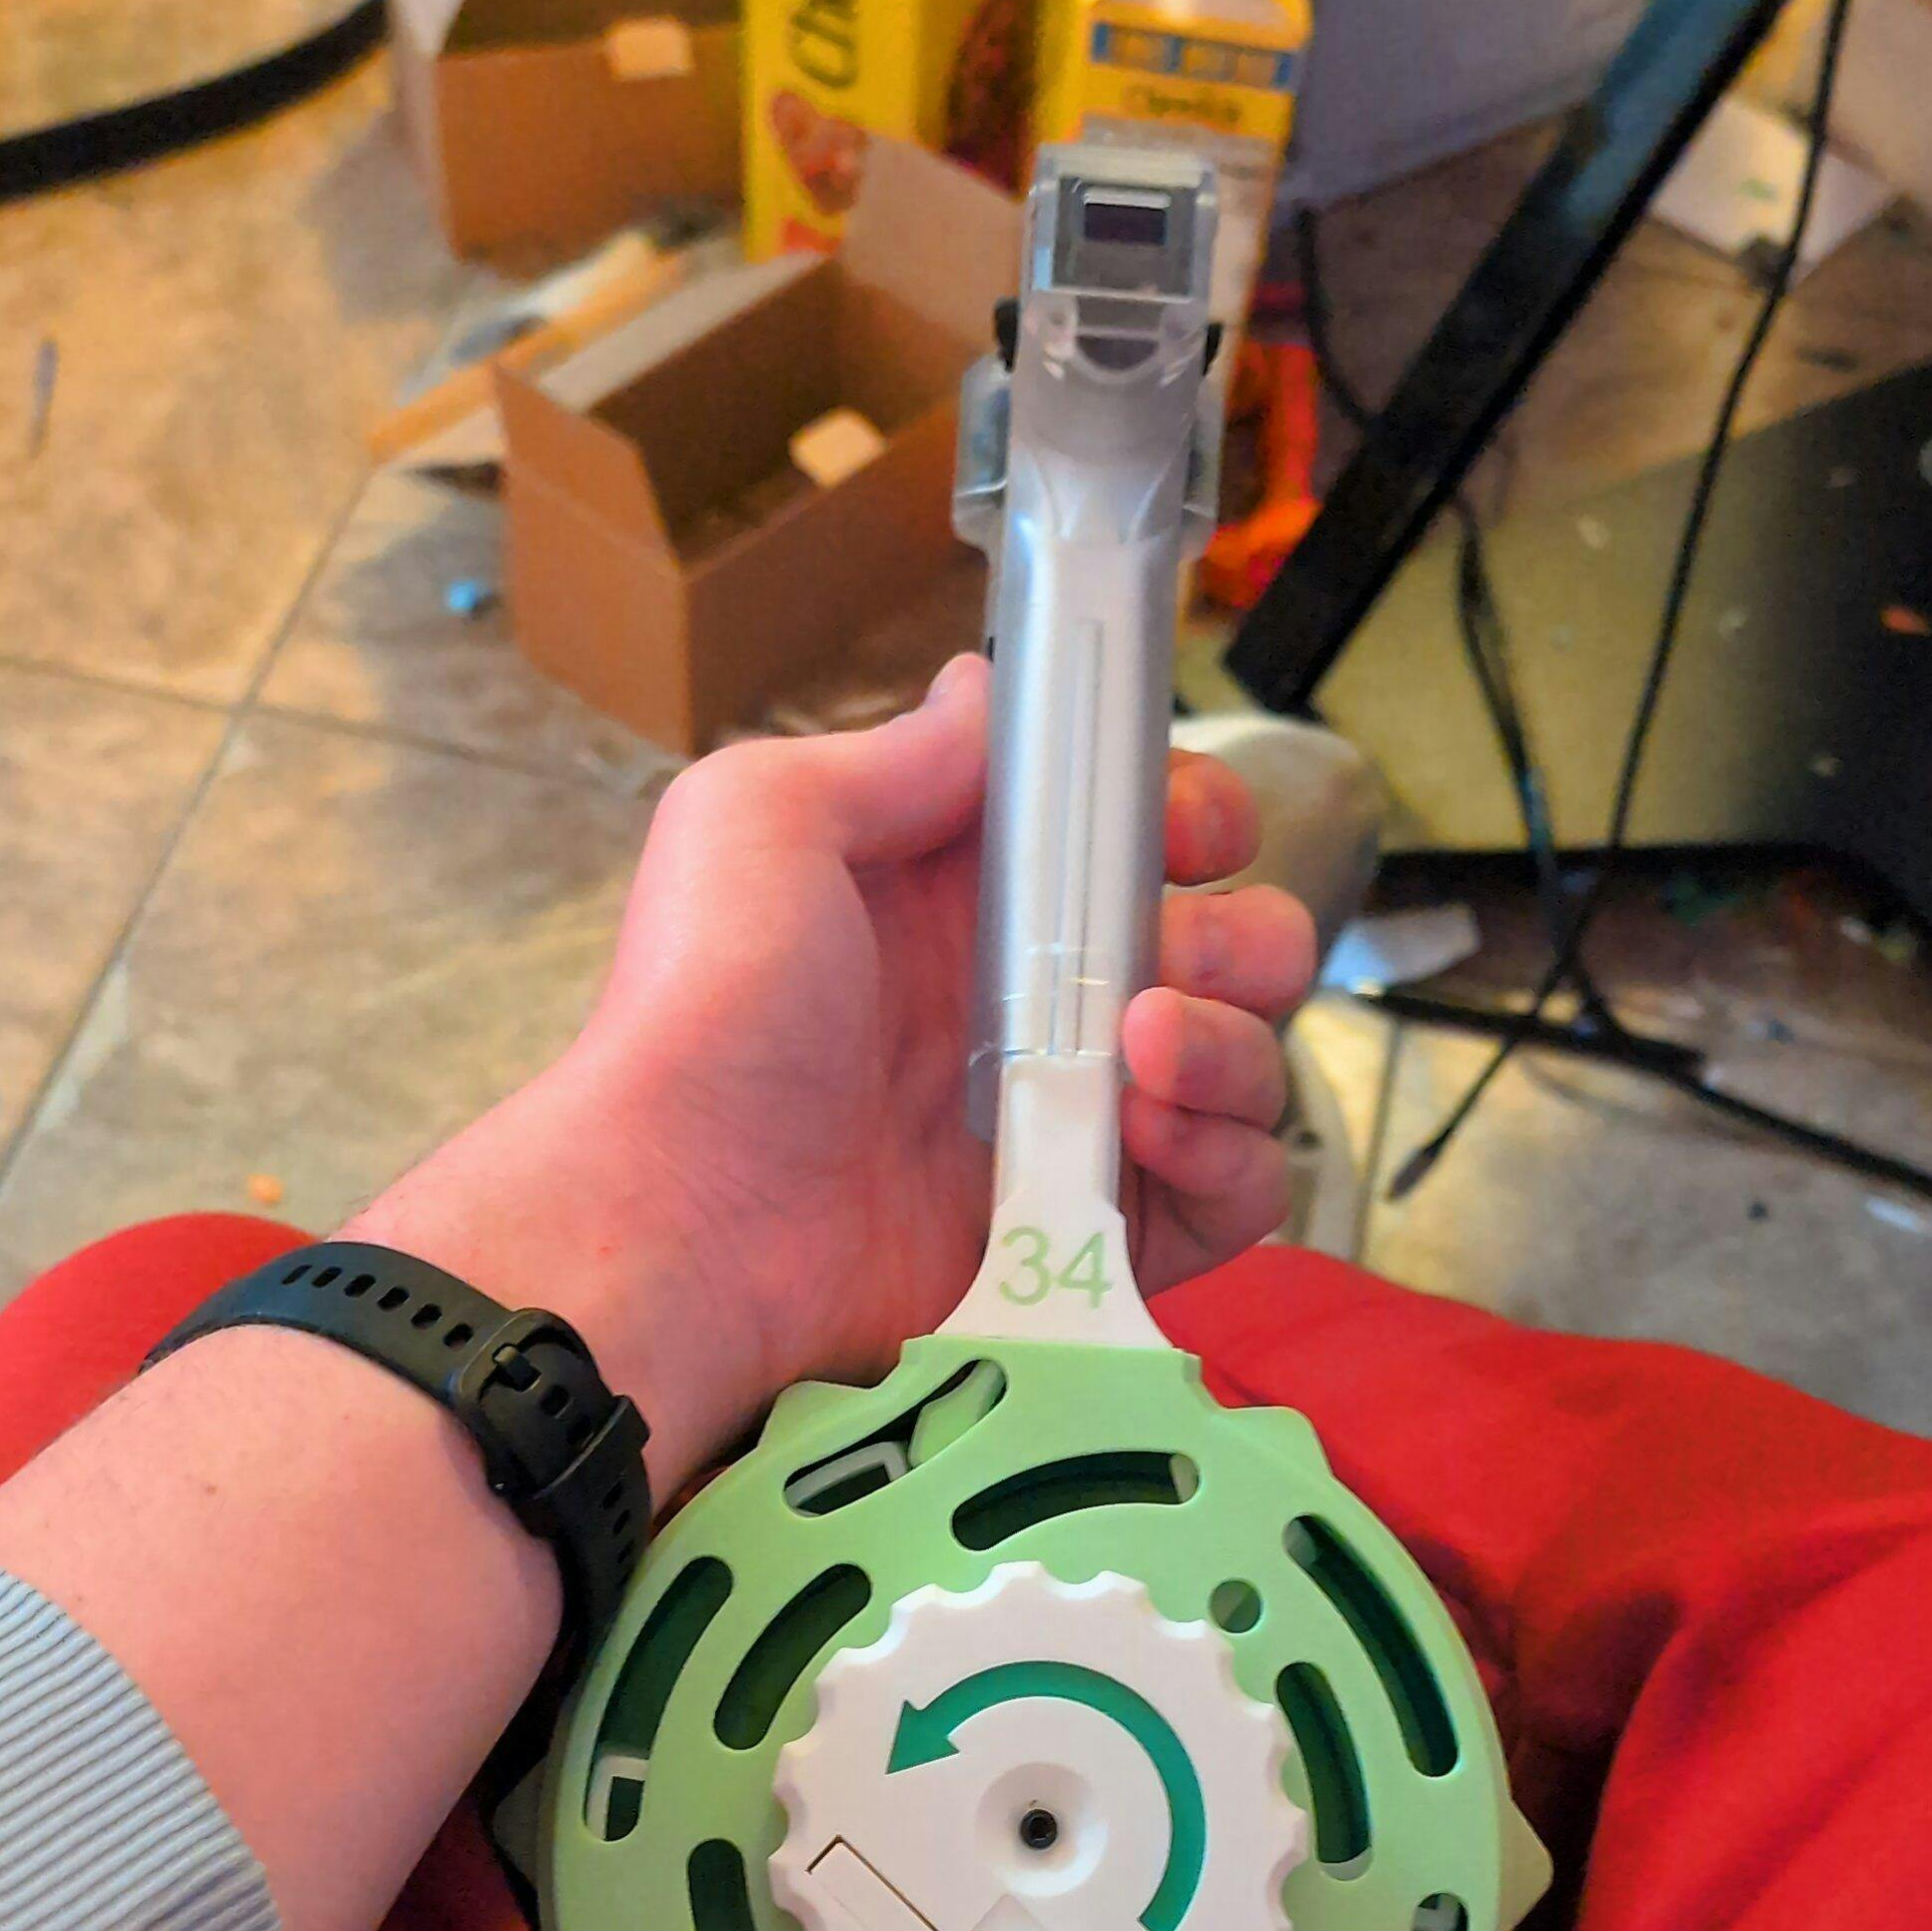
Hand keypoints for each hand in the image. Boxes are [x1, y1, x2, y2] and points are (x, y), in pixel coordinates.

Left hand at [369, 657, 1315, 1501]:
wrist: (688, 1218)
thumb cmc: (704, 1017)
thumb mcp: (760, 821)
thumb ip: (892, 757)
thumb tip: (982, 697)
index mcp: (966, 897)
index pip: (1130, 835)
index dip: (1185, 817)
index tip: (1183, 831)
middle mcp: (1034, 1004)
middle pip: (1221, 944)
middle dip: (1239, 935)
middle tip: (1172, 958)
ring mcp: (1070, 1121)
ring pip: (1243, 1063)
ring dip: (1235, 1043)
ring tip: (1146, 1053)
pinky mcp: (1091, 1233)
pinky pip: (1230, 1195)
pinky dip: (1229, 1160)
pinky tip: (1154, 1138)